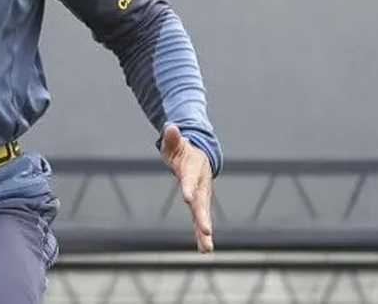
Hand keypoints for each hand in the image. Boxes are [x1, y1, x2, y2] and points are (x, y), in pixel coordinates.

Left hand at [160, 123, 214, 252]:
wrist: (200, 156)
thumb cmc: (183, 150)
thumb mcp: (176, 143)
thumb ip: (173, 138)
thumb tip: (170, 127)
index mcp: (193, 170)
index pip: (190, 179)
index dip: (189, 187)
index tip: (187, 198)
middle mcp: (201, 186)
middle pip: (202, 203)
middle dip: (203, 218)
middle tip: (206, 231)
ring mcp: (202, 197)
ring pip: (203, 216)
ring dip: (204, 232)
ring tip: (206, 249)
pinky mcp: (200, 205)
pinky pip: (200, 220)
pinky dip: (201, 234)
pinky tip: (204, 249)